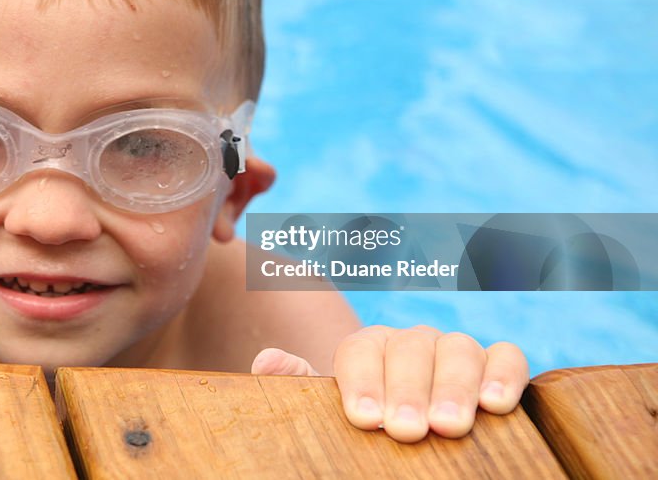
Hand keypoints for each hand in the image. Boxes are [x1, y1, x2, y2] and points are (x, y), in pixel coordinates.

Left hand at [251, 325, 528, 442]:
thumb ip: (297, 383)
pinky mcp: (495, 369)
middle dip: (408, 389)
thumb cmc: (364, 424)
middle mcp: (411, 343)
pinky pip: (506, 357)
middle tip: (405, 430)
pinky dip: (504, 375)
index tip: (363, 419)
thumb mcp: (324, 409)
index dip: (362, 381)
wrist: (399, 432)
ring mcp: (454, 352)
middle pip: (411, 348)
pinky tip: (496, 406)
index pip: (361, 349)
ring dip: (455, 386)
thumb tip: (268, 360)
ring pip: (459, 348)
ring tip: (449, 426)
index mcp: (367, 348)